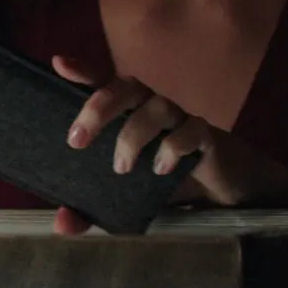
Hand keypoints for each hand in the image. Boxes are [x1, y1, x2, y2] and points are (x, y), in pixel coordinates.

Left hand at [49, 56, 287, 234]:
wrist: (228, 196)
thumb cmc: (171, 185)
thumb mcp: (126, 200)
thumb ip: (92, 210)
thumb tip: (61, 223)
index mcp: (131, 115)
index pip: (106, 86)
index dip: (84, 71)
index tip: (59, 64)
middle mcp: (154, 110)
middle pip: (126, 86)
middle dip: (99, 106)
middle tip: (77, 140)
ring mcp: (182, 119)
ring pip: (157, 105)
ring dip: (133, 133)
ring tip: (121, 167)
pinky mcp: (209, 137)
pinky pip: (193, 129)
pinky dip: (174, 145)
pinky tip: (163, 168)